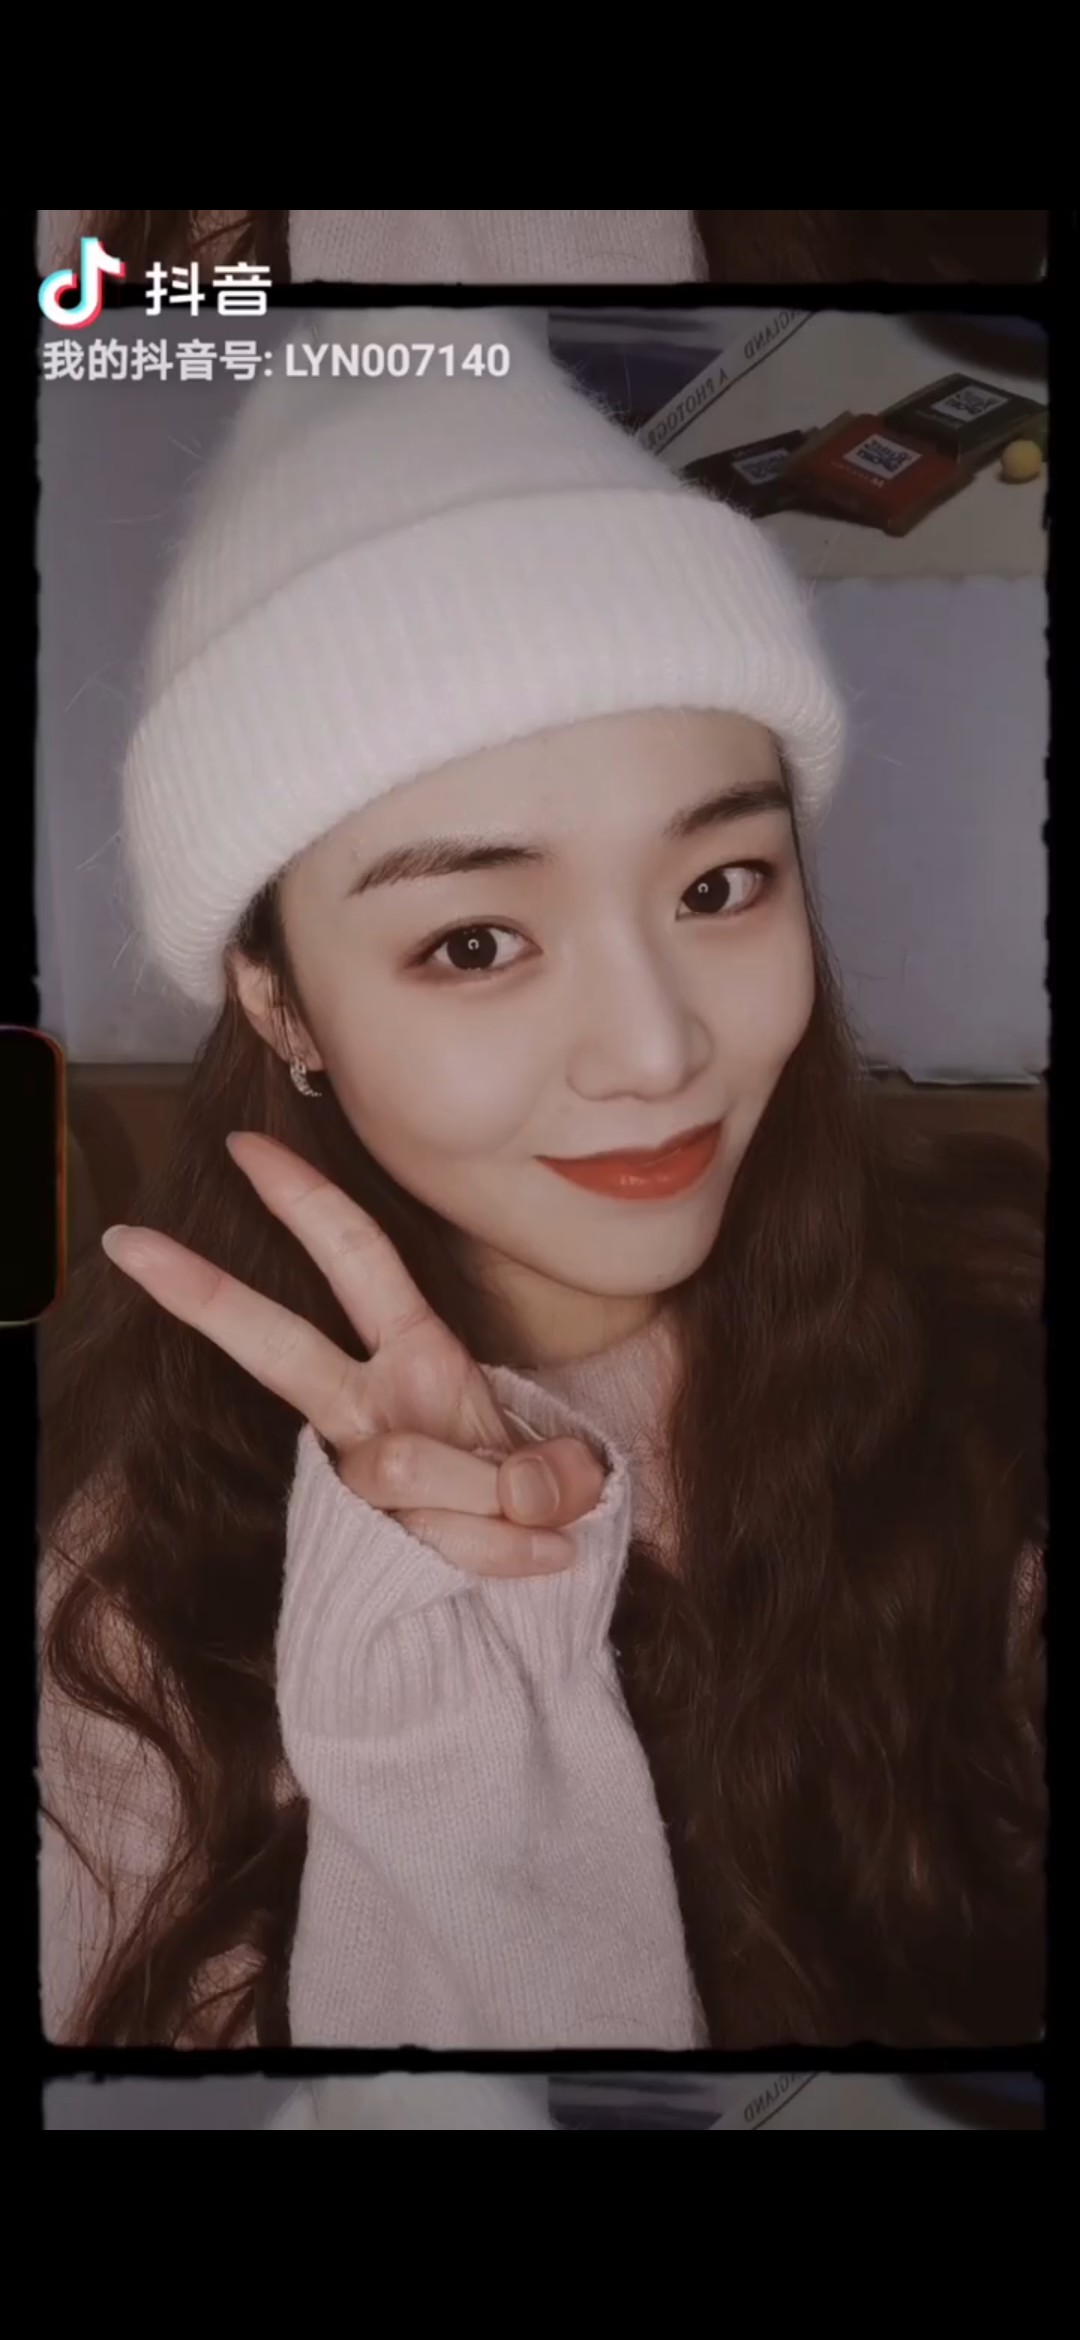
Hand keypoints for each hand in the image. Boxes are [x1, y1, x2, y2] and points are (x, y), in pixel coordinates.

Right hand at [99, 1131, 604, 1575]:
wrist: (521, 1570)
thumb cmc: (528, 1494)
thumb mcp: (562, 1468)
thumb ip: (553, 1478)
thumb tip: (526, 1497)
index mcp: (415, 1352)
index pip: (357, 1258)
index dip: (306, 1199)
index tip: (243, 1146)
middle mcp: (369, 1404)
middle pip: (278, 1345)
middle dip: (204, 1293)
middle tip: (127, 1242)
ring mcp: (358, 1469)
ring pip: (401, 1468)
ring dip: (494, 1502)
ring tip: (536, 1523)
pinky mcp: (365, 1536)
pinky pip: (441, 1542)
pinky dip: (508, 1555)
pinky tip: (543, 1557)